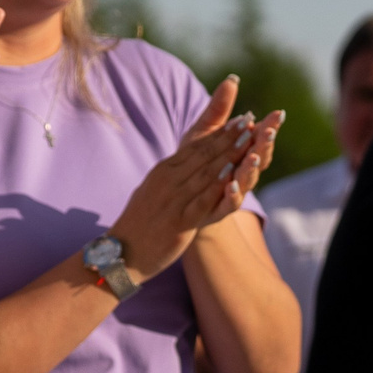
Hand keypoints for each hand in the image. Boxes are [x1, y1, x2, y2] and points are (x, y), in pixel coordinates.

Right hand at [109, 78, 268, 277]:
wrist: (122, 252)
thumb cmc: (139, 222)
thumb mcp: (153, 189)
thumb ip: (171, 173)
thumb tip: (185, 160)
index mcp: (164, 171)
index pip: (196, 147)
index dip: (220, 133)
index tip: (240, 120)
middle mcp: (168, 180)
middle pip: (204, 155)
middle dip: (229, 138)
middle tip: (250, 121)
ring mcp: (173, 200)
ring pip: (206, 173)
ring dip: (229, 155)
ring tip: (249, 140)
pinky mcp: (178, 221)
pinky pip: (201, 200)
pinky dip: (217, 187)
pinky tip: (232, 176)